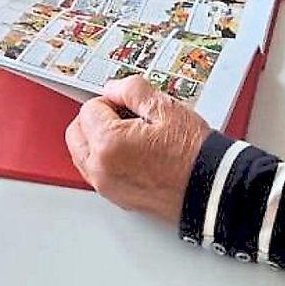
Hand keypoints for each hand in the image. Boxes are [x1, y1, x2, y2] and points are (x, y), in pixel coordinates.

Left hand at [65, 75, 211, 222]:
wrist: (208, 187)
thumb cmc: (192, 152)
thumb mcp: (165, 107)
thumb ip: (132, 89)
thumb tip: (113, 88)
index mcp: (109, 144)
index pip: (89, 109)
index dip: (112, 100)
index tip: (131, 104)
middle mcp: (101, 169)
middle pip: (76, 132)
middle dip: (95, 118)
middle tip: (123, 114)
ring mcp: (107, 186)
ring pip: (81, 153)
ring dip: (95, 138)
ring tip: (128, 132)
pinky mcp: (116, 197)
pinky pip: (94, 171)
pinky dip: (103, 157)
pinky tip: (130, 150)